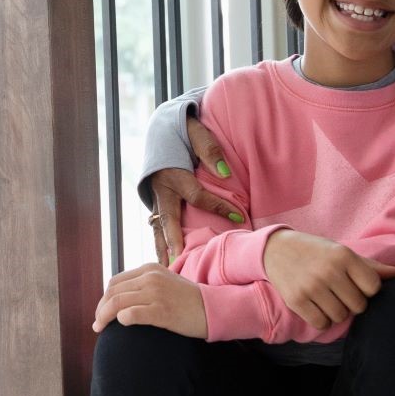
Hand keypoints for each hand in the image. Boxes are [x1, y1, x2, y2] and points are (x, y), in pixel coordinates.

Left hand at [92, 262, 208, 337]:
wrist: (213, 308)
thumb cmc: (189, 300)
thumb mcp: (166, 281)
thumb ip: (145, 284)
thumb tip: (122, 298)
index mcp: (149, 269)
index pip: (115, 282)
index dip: (104, 298)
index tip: (101, 312)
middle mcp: (150, 277)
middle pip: (112, 292)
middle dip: (100, 309)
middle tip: (97, 324)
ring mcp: (156, 293)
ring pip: (117, 303)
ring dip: (104, 317)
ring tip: (101, 329)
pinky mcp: (161, 311)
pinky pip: (130, 315)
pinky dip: (121, 320)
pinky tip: (121, 327)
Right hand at [141, 112, 243, 266]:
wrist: (159, 127)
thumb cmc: (181, 129)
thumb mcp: (194, 130)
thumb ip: (208, 148)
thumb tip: (224, 174)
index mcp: (172, 173)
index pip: (197, 195)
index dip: (218, 206)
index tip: (239, 216)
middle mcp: (161, 189)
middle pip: (167, 219)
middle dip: (173, 240)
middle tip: (178, 260)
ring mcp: (156, 198)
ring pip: (157, 227)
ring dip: (162, 248)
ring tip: (168, 268)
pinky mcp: (156, 202)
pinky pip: (157, 226)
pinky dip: (160, 242)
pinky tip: (165, 260)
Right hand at [262, 231, 394, 328]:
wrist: (276, 249)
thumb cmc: (316, 252)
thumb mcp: (342, 252)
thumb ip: (370, 266)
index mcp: (344, 256)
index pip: (373, 287)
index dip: (367, 290)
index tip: (356, 285)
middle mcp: (329, 271)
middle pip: (358, 306)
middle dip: (352, 303)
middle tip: (340, 293)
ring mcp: (312, 287)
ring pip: (340, 317)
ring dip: (337, 313)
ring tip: (328, 299)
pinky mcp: (296, 300)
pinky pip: (321, 324)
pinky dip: (322, 320)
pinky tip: (316, 307)